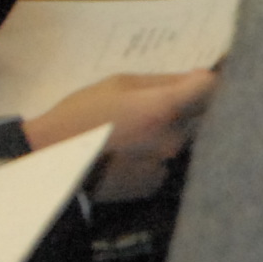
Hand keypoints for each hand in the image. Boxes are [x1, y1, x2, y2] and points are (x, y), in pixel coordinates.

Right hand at [23, 68, 219, 201]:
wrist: (50, 164)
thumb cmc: (81, 115)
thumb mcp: (119, 84)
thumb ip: (165, 81)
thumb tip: (203, 77)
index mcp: (165, 109)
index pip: (212, 89)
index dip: (209, 80)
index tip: (199, 78)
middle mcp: (173, 141)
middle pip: (200, 117)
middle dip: (186, 108)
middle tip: (155, 105)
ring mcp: (165, 166)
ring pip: (181, 141)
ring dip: (170, 132)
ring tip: (136, 129)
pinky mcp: (154, 185)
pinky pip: (166, 162)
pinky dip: (155, 155)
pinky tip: (129, 152)